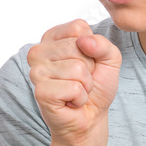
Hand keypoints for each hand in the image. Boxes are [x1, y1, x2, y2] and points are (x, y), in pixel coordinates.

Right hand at [27, 19, 121, 145]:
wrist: (91, 118)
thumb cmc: (96, 87)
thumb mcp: (109, 59)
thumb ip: (103, 44)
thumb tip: (84, 41)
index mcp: (52, 38)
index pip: (78, 27)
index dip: (91, 47)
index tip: (86, 62)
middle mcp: (38, 51)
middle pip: (77, 46)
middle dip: (89, 68)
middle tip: (81, 80)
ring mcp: (36, 72)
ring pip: (76, 67)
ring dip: (85, 84)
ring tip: (76, 91)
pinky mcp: (40, 92)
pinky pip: (74, 88)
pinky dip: (80, 97)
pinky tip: (71, 102)